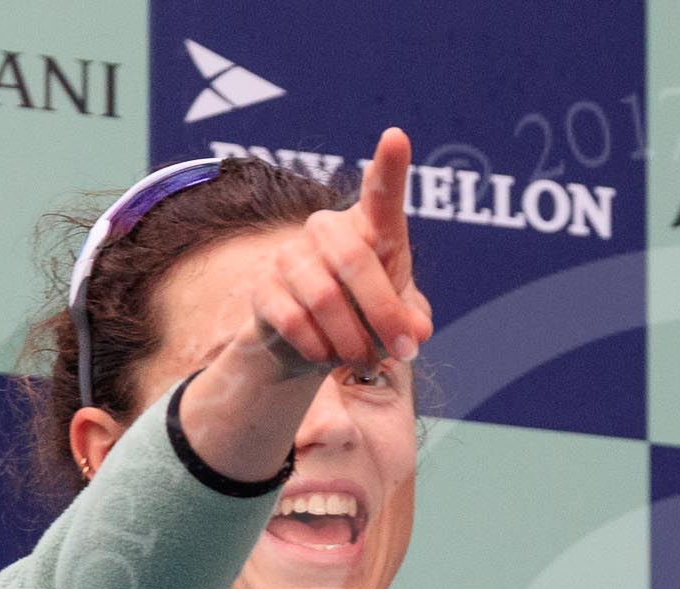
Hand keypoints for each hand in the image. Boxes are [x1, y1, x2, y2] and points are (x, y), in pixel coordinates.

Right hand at [180, 128, 435, 481]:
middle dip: (384, 313)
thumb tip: (416, 329)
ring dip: (352, 340)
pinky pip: (294, 320)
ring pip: (325, 298)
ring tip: (360, 359)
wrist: (309, 346)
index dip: (389, 168)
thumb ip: (412, 319)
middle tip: (404, 351)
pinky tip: (325, 355)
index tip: (396, 137)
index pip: (380, 196)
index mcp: (369, 229)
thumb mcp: (397, 318)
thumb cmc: (364, 316)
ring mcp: (290, 255)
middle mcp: (326, 230)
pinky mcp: (263, 287)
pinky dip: (319, 348)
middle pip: (354, 259)